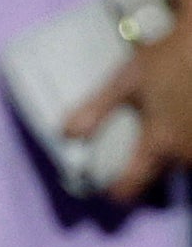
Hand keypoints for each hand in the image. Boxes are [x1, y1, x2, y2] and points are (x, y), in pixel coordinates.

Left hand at [64, 25, 191, 204]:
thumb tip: (66, 134)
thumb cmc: (173, 54)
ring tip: (169, 124)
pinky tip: (180, 117)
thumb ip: (96, 111)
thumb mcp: (128, 79)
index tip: (112, 189)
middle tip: (145, 145)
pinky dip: (185, 137)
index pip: (132, 187)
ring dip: (175, 150)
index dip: (118, 191)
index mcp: (161, 143)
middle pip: (163, 173)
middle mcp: (188, 151)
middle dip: (153, 164)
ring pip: (184, 162)